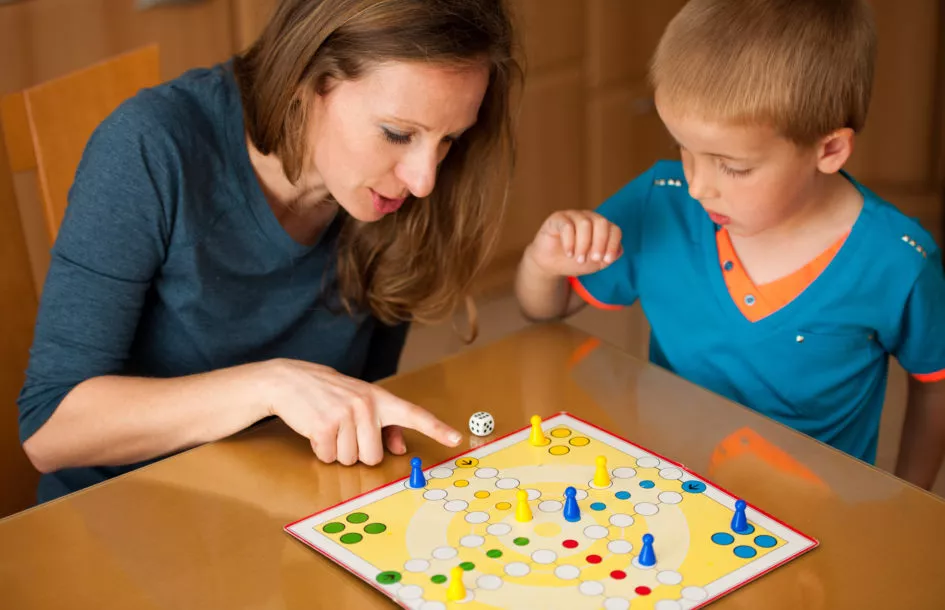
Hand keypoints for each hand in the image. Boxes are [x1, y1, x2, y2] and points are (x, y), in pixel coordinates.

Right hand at [259, 359, 462, 465]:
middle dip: (357, 452)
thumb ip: (384, 425)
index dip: (436, 428)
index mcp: (380, 399)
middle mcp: (367, 405)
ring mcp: (345, 415)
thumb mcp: (360, 401)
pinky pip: (329, 457)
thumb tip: (400, 448)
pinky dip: (321, 450)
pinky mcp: (324, 426)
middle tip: (344, 432)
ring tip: (329, 427)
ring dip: (337, 451)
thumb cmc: (329, 394)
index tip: (455, 438)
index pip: (413, 414)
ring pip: (350, 460)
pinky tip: (316, 430)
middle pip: (373, 457)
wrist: (291, 380)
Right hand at [526, 210, 622, 277]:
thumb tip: (619, 250)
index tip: (606, 260)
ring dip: (583, 245)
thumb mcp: (595, 263)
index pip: (614, 229)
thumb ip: (609, 256)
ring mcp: (572, 216)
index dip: (613, 245)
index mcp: (601, 227)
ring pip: (585, 223)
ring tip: (578, 259)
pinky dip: (570, 242)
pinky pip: (567, 225)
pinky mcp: (557, 219)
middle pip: (601, 222)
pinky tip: (569, 253)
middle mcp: (588, 218)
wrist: (551, 265)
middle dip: (600, 243)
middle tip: (593, 259)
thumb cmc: (574, 261)